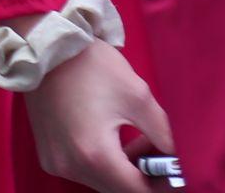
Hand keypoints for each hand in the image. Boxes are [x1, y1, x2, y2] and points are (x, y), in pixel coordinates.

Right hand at [23, 42, 174, 190]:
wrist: (44, 45)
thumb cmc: (90, 66)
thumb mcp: (138, 97)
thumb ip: (164, 135)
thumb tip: (180, 161)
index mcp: (95, 155)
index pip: (139, 191)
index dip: (163, 183)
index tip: (176, 170)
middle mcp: (71, 166)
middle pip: (119, 190)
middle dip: (144, 176)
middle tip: (158, 150)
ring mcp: (56, 162)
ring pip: (102, 183)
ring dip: (124, 170)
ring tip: (137, 139)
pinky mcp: (48, 154)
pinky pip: (84, 172)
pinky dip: (103, 164)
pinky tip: (112, 138)